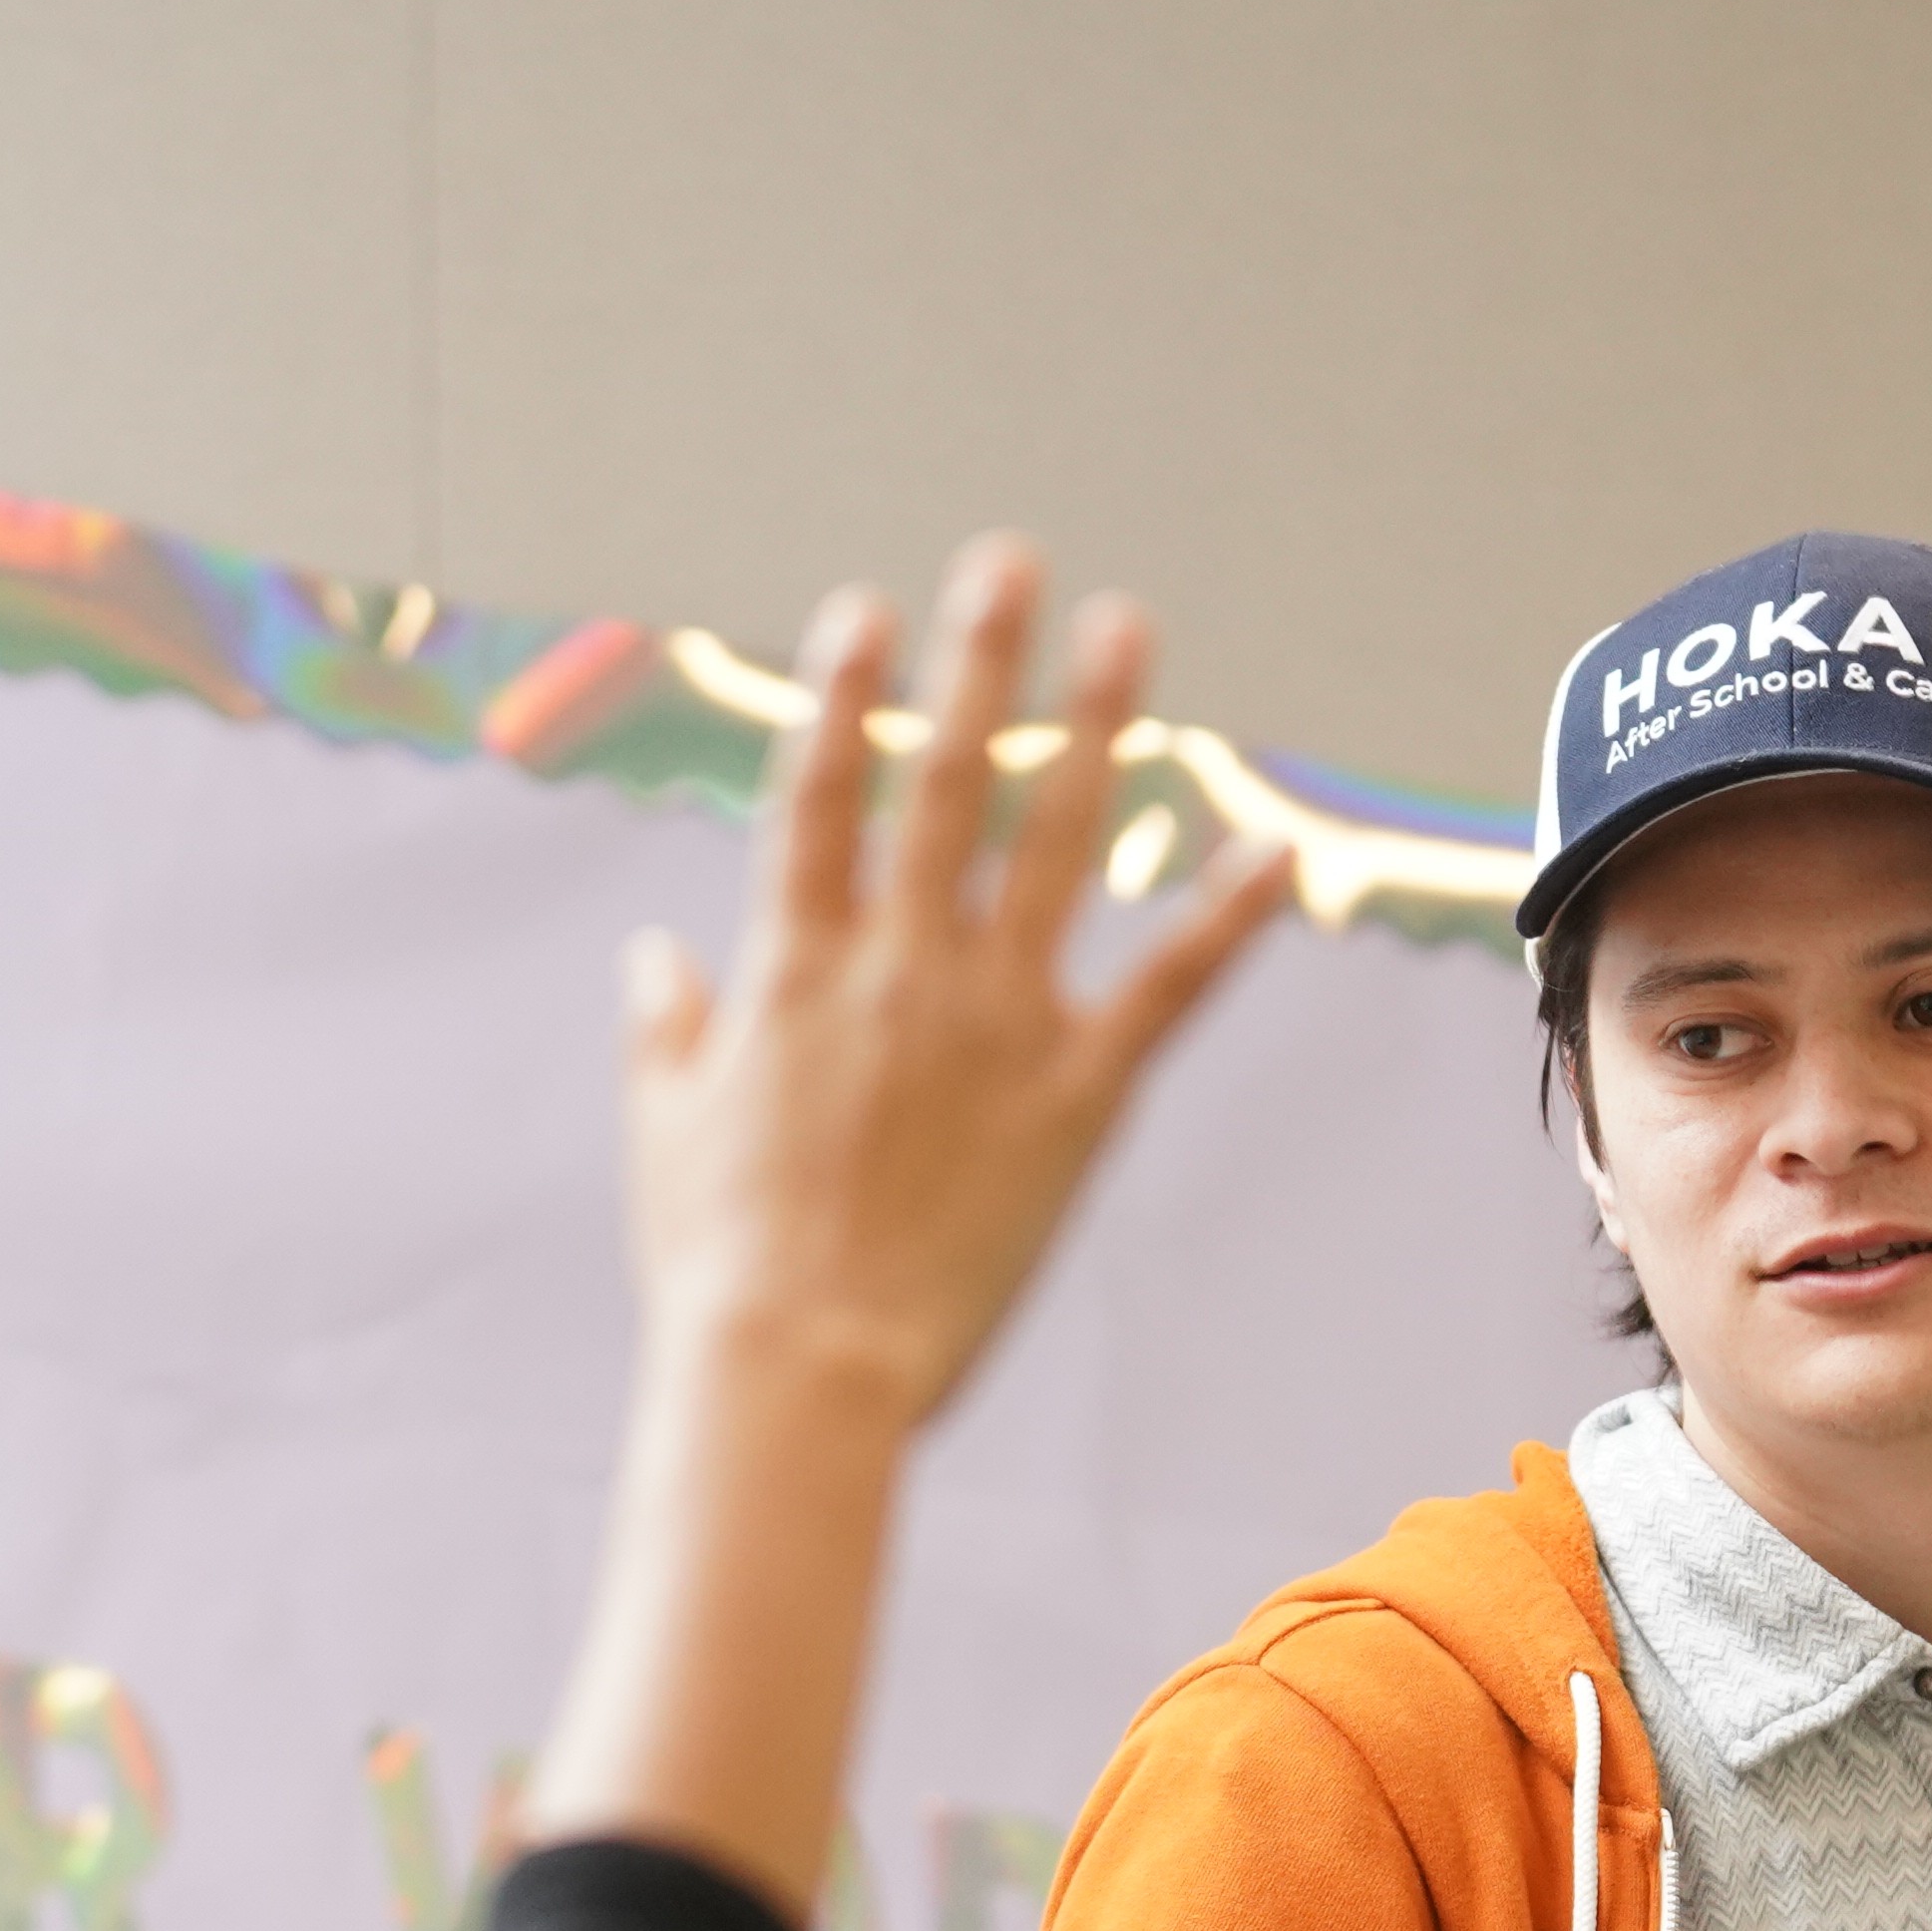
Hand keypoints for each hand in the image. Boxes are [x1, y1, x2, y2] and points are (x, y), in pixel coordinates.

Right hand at [632, 534, 1296, 1429]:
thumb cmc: (718, 1266)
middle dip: (979, 660)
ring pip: (1055, 844)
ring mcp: (992, 1022)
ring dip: (1095, 726)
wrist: (800, 1369)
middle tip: (1010, 561)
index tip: (866, 608)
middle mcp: (897, 966)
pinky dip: (1227, 916)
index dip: (843, 691)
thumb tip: (653, 961)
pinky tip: (1278, 849)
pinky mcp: (1075, 1096)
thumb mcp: (666, 1130)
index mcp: (789, 965)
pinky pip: (1165, 988)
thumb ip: (667, 1032)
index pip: (818, 793)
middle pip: (945, 781)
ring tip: (1126, 629)